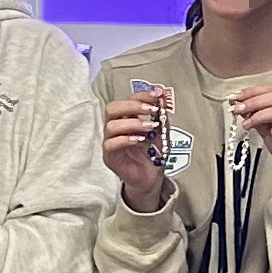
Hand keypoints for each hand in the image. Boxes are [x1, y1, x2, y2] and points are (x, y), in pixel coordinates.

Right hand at [101, 89, 175, 208]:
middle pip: (112, 109)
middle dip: (132, 106)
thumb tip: (162, 96)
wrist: (151, 177)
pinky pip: (110, 144)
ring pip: (111, 126)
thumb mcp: (161, 131)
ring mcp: (110, 142)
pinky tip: (139, 140)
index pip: (127, 100)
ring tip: (149, 128)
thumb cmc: (152, 153)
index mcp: (126, 118)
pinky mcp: (109, 157)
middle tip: (150, 110)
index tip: (157, 96)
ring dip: (132, 124)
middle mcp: (115, 128)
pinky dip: (125, 139)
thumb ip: (161, 115)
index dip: (141, 96)